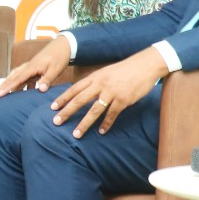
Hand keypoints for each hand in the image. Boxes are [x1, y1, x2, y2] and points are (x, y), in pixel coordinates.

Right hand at [0, 36, 71, 96]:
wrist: (62, 46)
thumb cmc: (59, 57)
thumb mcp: (55, 70)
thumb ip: (47, 80)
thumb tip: (40, 90)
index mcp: (31, 68)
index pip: (16, 80)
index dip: (7, 88)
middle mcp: (26, 68)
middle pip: (10, 79)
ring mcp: (27, 69)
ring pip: (13, 78)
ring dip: (5, 86)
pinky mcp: (31, 70)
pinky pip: (21, 79)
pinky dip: (17, 86)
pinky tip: (19, 94)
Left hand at [48, 48, 168, 137]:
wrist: (146, 65)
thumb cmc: (126, 69)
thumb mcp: (106, 72)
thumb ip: (96, 82)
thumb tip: (85, 93)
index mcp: (95, 77)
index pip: (74, 89)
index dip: (63, 98)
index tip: (52, 107)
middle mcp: (100, 84)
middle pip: (79, 100)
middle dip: (66, 112)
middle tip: (56, 122)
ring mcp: (112, 92)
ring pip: (94, 110)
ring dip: (84, 124)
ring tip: (76, 134)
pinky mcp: (123, 100)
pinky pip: (112, 114)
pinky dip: (106, 124)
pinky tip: (101, 132)